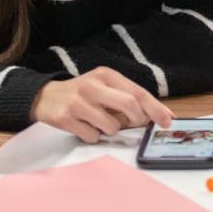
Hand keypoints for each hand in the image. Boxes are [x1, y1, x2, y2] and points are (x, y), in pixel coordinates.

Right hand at [32, 67, 173, 142]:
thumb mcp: (104, 87)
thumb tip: (157, 115)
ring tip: (99, 122)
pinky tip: (84, 126)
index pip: (137, 92)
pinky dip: (93, 136)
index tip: (167, 120)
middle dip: (137, 119)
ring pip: (112, 126)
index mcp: (106, 75)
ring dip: (111, 130)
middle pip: (129, 104)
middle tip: (135, 124)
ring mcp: (78, 102)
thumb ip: (127, 97)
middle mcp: (92, 85)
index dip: (156, 108)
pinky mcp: (66, 118)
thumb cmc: (83, 94)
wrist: (45, 96)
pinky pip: (93, 136)